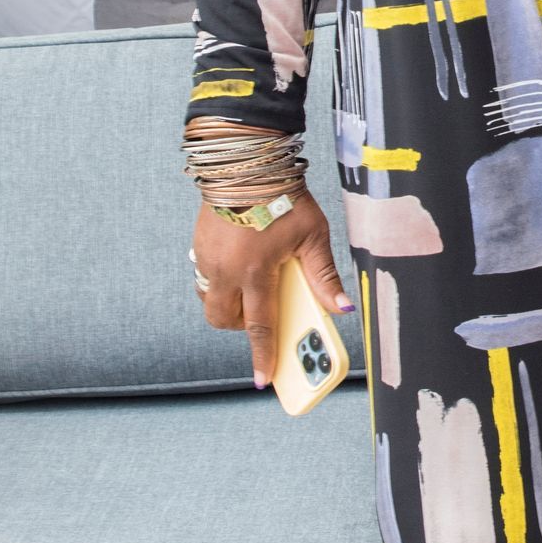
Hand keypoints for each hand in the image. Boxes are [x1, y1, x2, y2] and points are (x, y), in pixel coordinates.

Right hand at [191, 187, 351, 389]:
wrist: (248, 162)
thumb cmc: (284, 196)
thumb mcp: (313, 236)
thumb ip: (324, 275)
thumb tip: (342, 308)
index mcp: (255, 270)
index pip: (260, 325)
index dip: (264, 355)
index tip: (264, 380)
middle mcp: (226, 269)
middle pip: (224, 320)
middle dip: (241, 328)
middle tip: (261, 316)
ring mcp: (207, 258)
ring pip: (211, 300)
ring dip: (228, 306)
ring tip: (252, 290)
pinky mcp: (199, 245)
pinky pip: (206, 277)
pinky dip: (221, 282)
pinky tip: (241, 263)